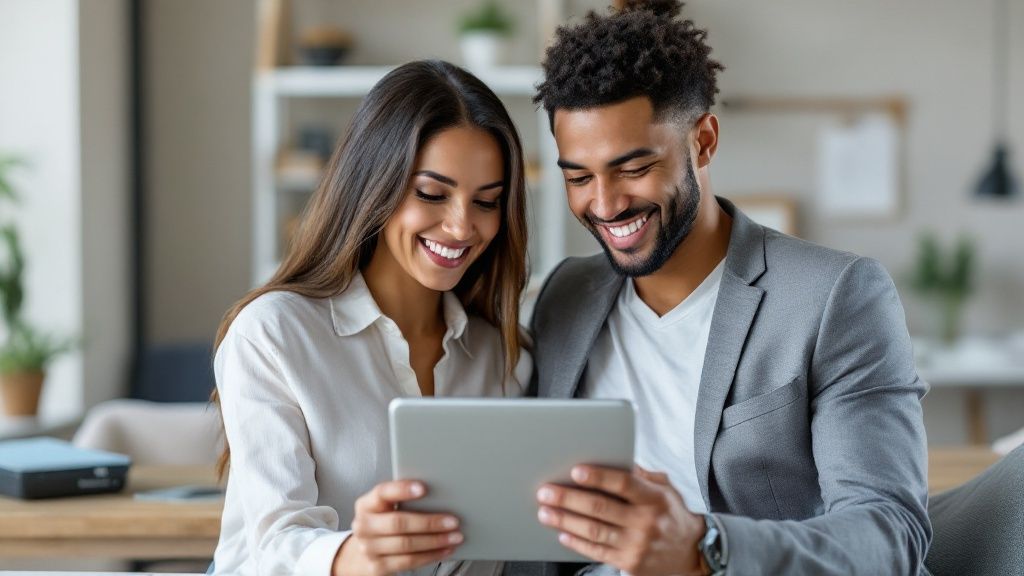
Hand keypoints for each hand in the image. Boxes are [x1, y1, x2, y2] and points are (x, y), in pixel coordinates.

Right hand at [332, 480, 461, 575]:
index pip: (382, 492)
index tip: (424, 488)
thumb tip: (439, 496)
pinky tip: (445, 550)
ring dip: (435, 541)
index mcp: (366, 504)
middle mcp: (363, 526)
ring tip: (455, 537)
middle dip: (429, 522)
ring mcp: (368, 548)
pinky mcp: (377, 567)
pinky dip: (431, 555)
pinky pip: (408, 562)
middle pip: (398, 523)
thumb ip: (403, 500)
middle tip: (453, 521)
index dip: (402, 490)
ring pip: (406, 544)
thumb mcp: (387, 507)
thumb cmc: (384, 522)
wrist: (365, 551)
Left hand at [536, 465, 706, 575]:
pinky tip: (562, 533)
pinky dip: (577, 542)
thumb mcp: (665, 489)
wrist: (692, 553)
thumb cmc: (672, 515)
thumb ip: (640, 475)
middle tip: (546, 492)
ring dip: (565, 521)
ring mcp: (637, 545)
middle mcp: (646, 521)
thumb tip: (615, 457)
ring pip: (594, 531)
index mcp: (654, 498)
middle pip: (600, 508)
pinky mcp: (630, 563)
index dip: (598, 476)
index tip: (575, 471)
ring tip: (546, 512)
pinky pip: (597, 552)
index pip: (624, 483)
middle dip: (568, 499)